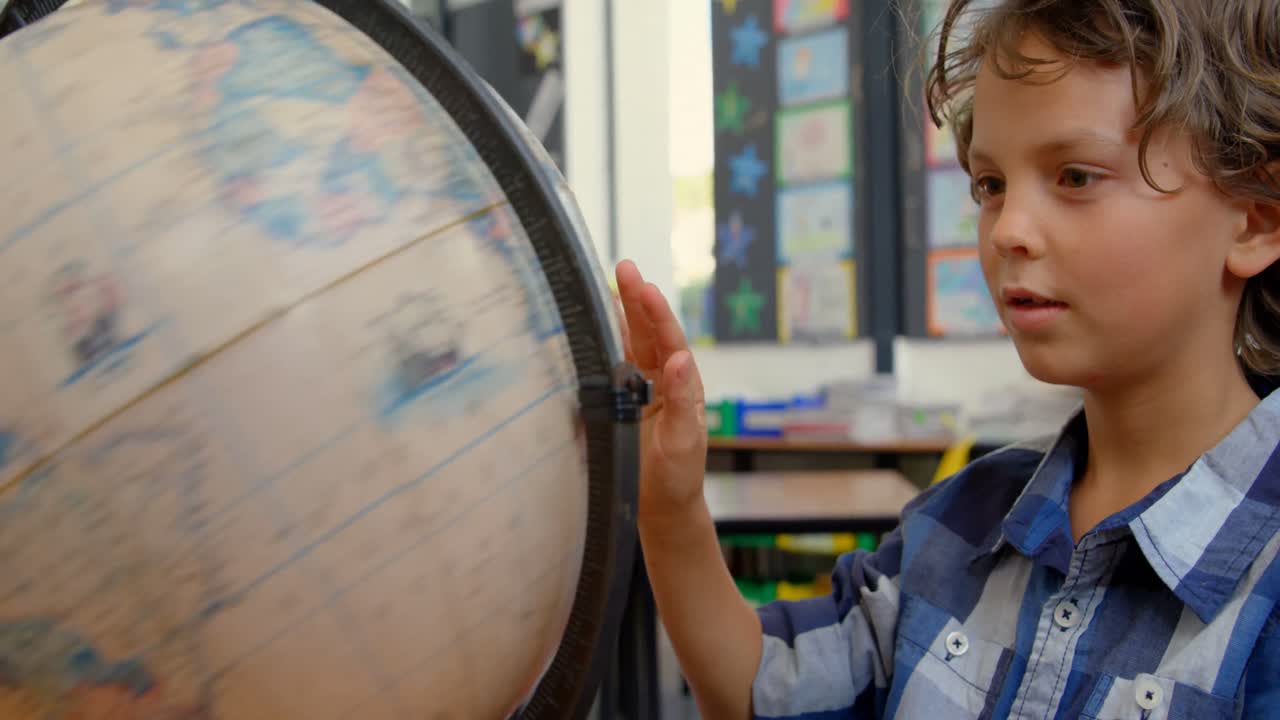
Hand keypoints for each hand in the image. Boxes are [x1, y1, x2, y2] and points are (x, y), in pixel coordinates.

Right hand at [613, 260, 707, 523]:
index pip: (669, 341)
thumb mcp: (683, 442)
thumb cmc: (677, 478)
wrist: (661, 507)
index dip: (656, 313)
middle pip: (650, 332)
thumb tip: (678, 361)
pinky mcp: (622, 400)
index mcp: (682, 385)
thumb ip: (682, 402)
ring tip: (612, 280)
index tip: (644, 288)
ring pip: (631, 341)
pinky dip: (606, 338)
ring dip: (622, 312)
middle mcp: (662, 380)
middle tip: (625, 267)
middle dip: (637, 299)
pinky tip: (595, 320)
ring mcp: (641, 387)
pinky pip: (613, 362)